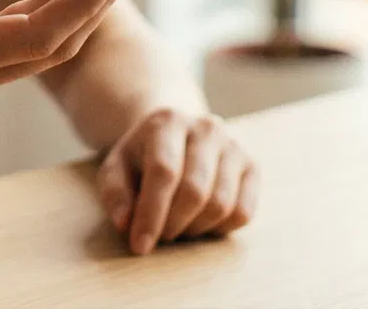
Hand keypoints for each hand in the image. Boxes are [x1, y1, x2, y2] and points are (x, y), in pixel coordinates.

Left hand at [97, 107, 257, 254]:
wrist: (175, 136)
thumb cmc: (141, 158)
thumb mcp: (116, 168)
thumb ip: (115, 194)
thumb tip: (126, 223)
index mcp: (167, 122)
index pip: (164, 172)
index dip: (151, 214)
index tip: (140, 246)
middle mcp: (206, 128)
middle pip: (194, 191)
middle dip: (173, 224)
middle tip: (160, 234)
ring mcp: (233, 146)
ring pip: (221, 205)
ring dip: (195, 228)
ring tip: (177, 225)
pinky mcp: (252, 166)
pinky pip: (243, 212)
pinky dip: (219, 229)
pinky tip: (200, 222)